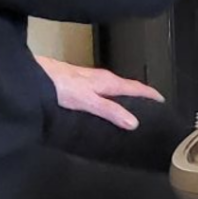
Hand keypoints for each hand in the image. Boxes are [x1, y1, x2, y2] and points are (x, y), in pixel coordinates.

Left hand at [34, 55, 163, 129]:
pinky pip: (101, 90)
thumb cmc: (59, 85)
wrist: (35, 76)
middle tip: (151, 107)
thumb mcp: (88, 101)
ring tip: (132, 108)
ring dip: (124, 96)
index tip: (163, 100)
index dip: (150, 94)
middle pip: (125, 86)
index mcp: (106, 81)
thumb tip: (134, 122)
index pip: (135, 87)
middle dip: (140, 95)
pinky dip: (110, 97)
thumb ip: (109, 111)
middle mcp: (100, 78)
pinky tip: (104, 106)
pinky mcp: (78, 83)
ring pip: (113, 87)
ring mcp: (88, 79)